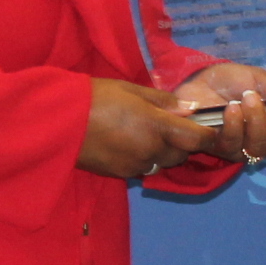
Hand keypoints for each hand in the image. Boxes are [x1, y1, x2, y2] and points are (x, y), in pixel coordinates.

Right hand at [80, 77, 214, 179]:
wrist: (58, 121)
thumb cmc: (95, 96)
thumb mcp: (132, 90)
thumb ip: (164, 101)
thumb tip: (189, 108)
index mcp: (156, 126)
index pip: (197, 139)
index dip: (207, 135)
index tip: (207, 128)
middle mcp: (150, 151)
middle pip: (180, 154)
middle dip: (180, 143)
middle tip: (166, 126)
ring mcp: (135, 165)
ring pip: (161, 163)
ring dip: (161, 152)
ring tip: (143, 134)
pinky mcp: (121, 174)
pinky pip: (142, 169)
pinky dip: (142, 159)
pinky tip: (126, 144)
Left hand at [175, 63, 265, 166]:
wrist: (195, 81)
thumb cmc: (229, 82)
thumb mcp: (257, 78)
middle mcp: (262, 139)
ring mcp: (241, 147)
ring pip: (260, 146)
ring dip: (257, 121)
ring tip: (248, 98)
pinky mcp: (218, 148)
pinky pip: (232, 144)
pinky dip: (234, 125)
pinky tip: (232, 109)